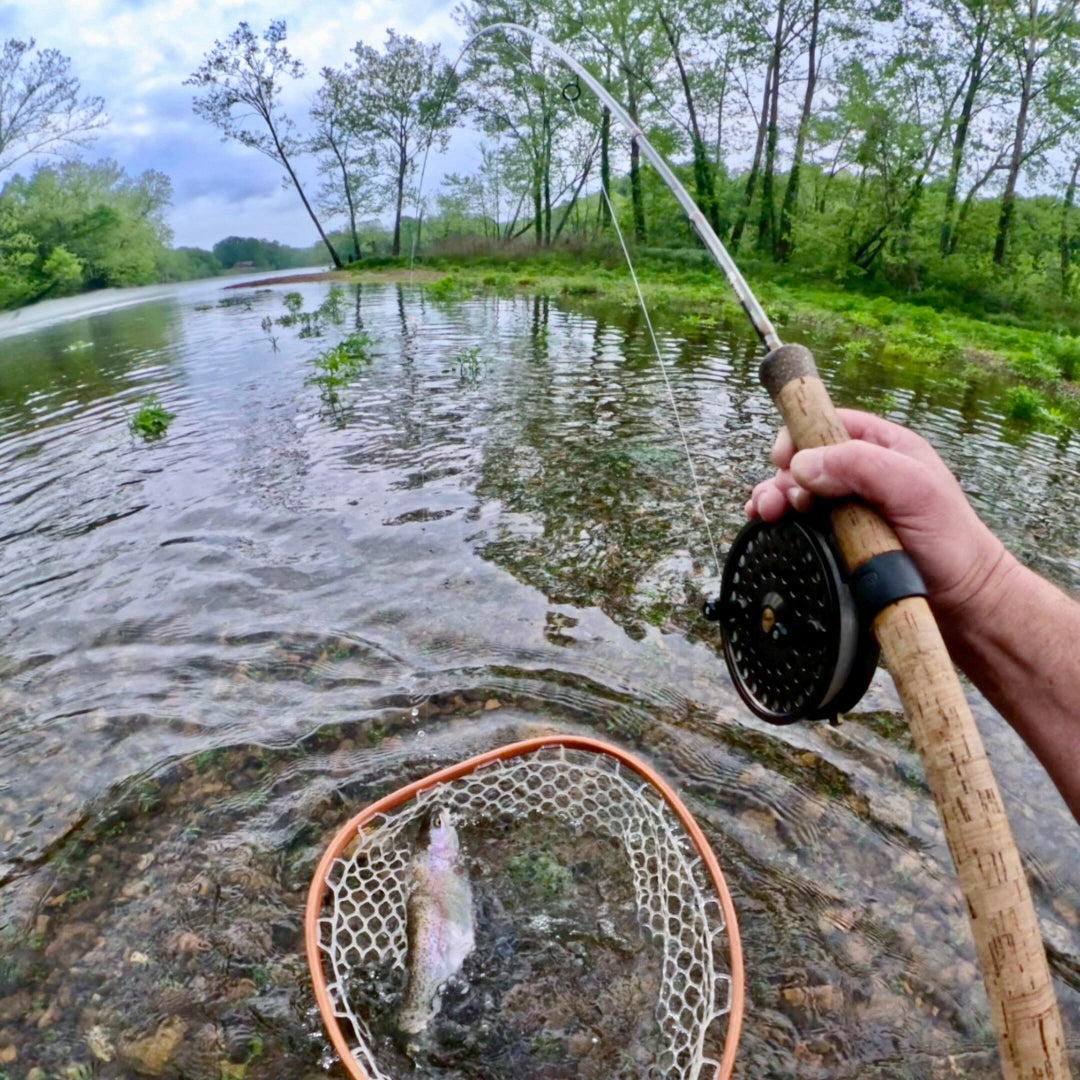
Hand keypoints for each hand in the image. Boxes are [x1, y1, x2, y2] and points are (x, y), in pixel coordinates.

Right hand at [745, 409, 1013, 625]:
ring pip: (795, 494)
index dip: (799, 437)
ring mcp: (846, 510)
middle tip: (775, 502)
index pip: (828, 425)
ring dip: (774, 500)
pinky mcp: (836, 542)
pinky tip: (769, 530)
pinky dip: (779, 525)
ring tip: (766, 515)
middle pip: (803, 461)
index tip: (783, 460)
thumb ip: (861, 465)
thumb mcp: (914, 488)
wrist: (962, 604)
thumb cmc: (951, 543)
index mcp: (883, 449)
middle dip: (781, 477)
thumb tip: (802, 464)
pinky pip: (799, 526)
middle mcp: (861, 475)